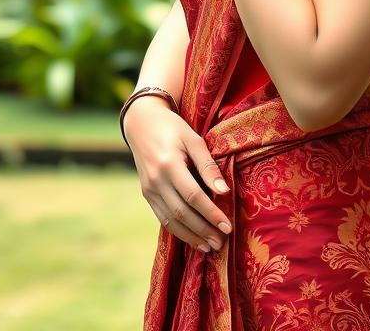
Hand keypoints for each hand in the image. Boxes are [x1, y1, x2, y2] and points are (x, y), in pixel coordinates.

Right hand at [123, 95, 232, 254]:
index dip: (211, 214)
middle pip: (182, 213)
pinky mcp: (146, 194)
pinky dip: (178, 231)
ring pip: (171, 221)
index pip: (194, 196)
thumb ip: (208, 165)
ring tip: (209, 247)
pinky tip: (192, 238)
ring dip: (191, 237)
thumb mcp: (193, 139)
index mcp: (169, 165)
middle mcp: (156, 181)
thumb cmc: (173, 128)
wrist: (141, 123)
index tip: (228, 226)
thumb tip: (224, 191)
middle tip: (221, 243)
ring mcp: (149, 190)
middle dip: (203, 230)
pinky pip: (162, 218)